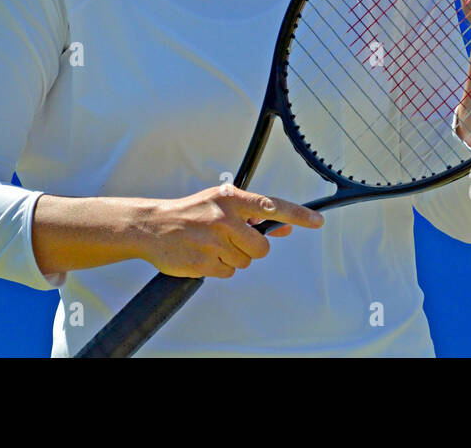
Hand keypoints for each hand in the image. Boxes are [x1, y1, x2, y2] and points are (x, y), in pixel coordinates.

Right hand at [136, 185, 323, 278]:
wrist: (153, 226)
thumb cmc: (191, 213)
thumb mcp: (222, 204)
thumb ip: (254, 214)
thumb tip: (287, 226)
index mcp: (229, 198)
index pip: (271, 206)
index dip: (298, 214)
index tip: (317, 221)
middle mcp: (223, 217)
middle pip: (262, 247)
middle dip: (251, 248)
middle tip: (232, 241)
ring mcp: (212, 240)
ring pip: (244, 262)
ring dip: (232, 258)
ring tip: (211, 244)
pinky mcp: (203, 261)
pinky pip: (228, 272)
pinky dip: (219, 267)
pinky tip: (204, 254)